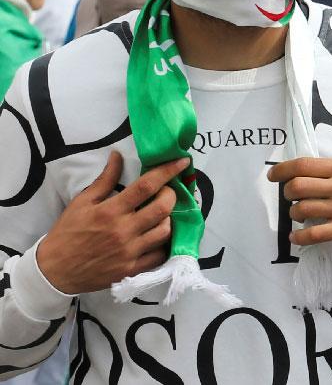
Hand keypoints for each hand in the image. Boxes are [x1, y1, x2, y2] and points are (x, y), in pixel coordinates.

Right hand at [37, 152, 186, 294]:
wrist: (54, 270)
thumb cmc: (68, 232)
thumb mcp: (82, 202)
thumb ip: (104, 180)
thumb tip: (118, 156)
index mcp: (110, 211)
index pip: (146, 186)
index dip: (167, 171)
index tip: (183, 161)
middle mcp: (123, 231)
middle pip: (163, 208)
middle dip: (171, 195)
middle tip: (166, 192)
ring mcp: (130, 252)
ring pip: (165, 231)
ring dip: (169, 219)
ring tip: (161, 215)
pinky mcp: (132, 269)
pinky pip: (160, 255)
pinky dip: (165, 244)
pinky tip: (159, 236)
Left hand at [267, 158, 331, 248]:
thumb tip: (307, 175)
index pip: (303, 165)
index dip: (282, 170)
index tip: (273, 175)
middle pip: (297, 187)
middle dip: (288, 193)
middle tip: (292, 198)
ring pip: (302, 210)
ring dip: (294, 214)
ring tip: (299, 216)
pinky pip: (313, 234)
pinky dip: (299, 237)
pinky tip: (297, 237)